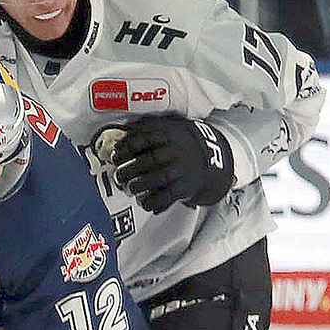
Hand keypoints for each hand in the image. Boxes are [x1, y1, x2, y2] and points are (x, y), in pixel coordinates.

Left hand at [94, 115, 235, 212]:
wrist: (213, 157)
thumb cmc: (181, 144)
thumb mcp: (169, 128)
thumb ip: (148, 128)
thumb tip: (124, 130)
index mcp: (168, 136)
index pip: (144, 139)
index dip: (127, 148)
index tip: (115, 156)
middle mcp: (175, 152)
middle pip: (149, 160)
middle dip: (129, 170)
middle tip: (119, 176)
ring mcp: (181, 169)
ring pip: (157, 178)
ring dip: (138, 186)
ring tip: (129, 188)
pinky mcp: (185, 187)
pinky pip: (167, 196)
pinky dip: (152, 201)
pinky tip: (143, 201)